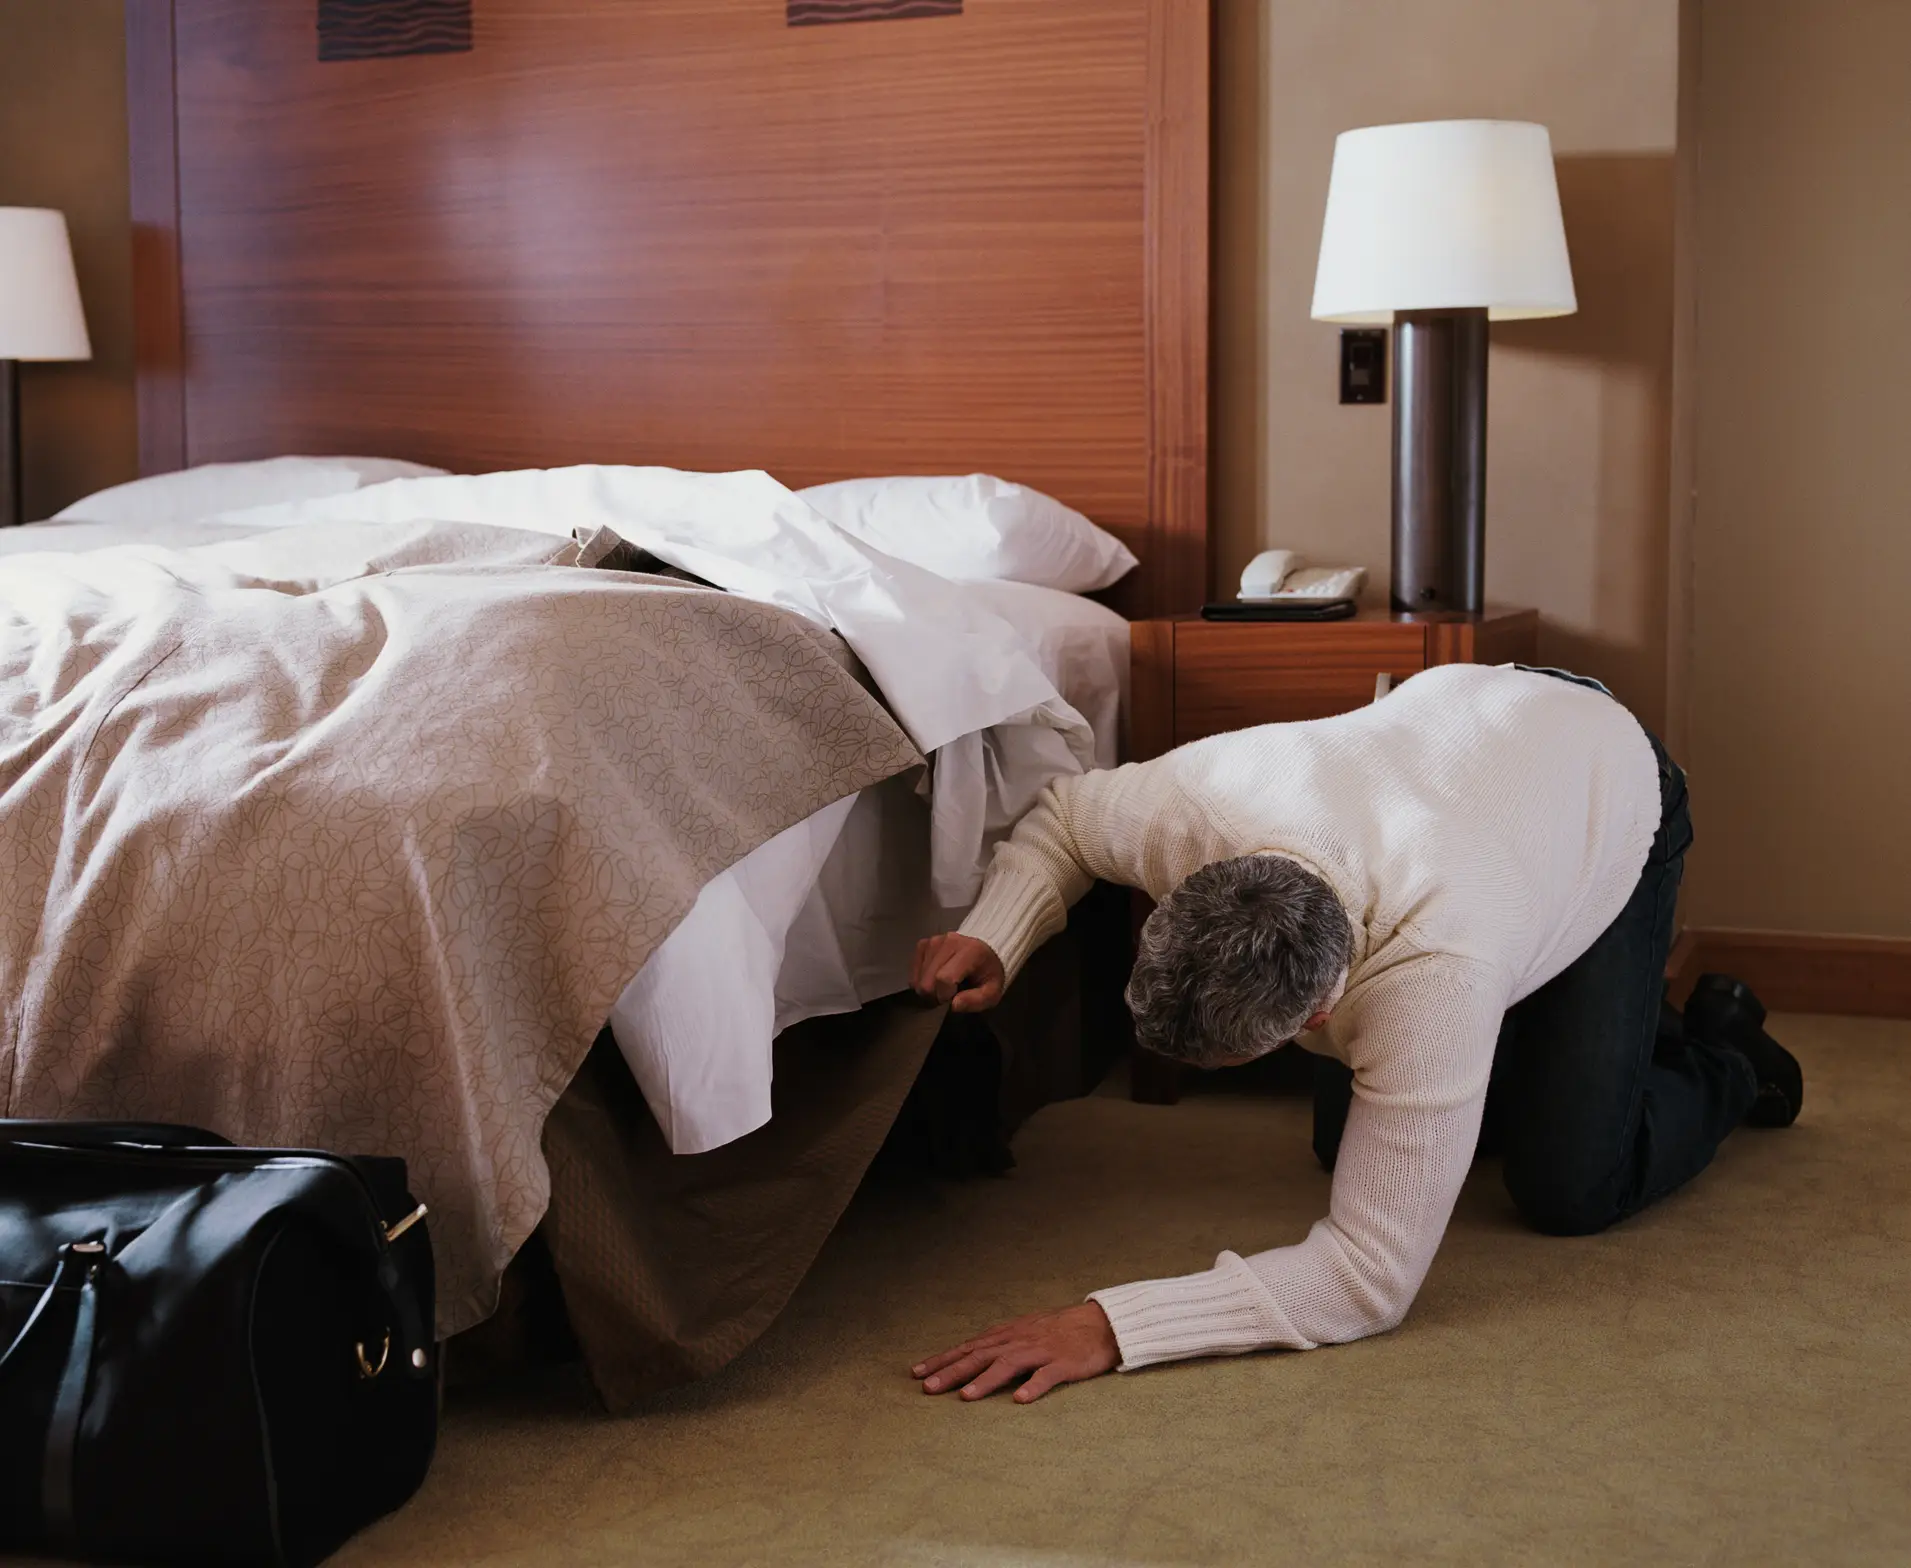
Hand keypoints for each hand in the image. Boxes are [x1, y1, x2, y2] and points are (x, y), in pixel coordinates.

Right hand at [910, 933, 1005, 1012]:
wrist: (985, 949)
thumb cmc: (988, 972)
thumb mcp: (992, 992)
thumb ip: (975, 1001)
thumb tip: (953, 1005)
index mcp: (970, 952)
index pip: (944, 978)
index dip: (944, 995)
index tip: (952, 999)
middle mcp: (949, 942)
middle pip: (928, 980)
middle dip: (934, 995)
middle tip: (947, 996)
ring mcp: (934, 941)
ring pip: (918, 977)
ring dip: (928, 988)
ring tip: (942, 987)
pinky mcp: (924, 943)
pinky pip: (913, 969)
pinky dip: (921, 979)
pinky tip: (934, 979)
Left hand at [911, 1303, 1118, 1403]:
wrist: (1101, 1324)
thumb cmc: (1060, 1331)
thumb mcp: (1024, 1331)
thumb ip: (999, 1342)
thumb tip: (970, 1353)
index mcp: (1008, 1334)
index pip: (968, 1347)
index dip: (942, 1360)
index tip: (917, 1373)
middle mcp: (1019, 1340)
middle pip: (980, 1355)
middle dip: (952, 1371)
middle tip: (927, 1388)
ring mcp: (1042, 1351)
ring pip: (1008, 1364)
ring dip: (985, 1380)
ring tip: (965, 1396)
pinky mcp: (1064, 1363)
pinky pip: (1047, 1376)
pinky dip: (1033, 1385)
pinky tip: (1020, 1399)